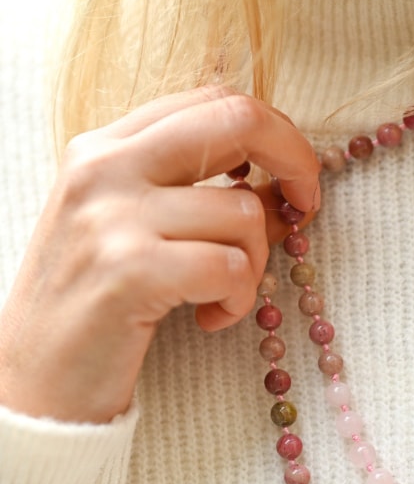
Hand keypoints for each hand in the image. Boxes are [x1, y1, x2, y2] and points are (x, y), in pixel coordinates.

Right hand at [0, 85, 319, 422]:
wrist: (39, 382)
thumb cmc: (98, 306)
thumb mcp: (136, 231)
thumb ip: (196, 196)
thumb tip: (283, 188)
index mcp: (106, 147)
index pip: (213, 101)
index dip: (274, 134)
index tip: (293, 180)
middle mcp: (105, 166)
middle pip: (237, 119)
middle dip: (295, 162)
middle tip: (305, 209)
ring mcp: (112, 215)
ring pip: (244, 212)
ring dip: (255, 265)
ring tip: (224, 297)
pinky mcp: (129, 270)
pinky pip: (230, 267)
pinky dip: (238, 300)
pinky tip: (212, 319)